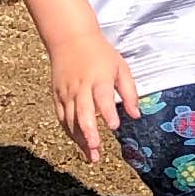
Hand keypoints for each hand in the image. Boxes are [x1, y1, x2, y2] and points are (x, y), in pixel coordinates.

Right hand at [52, 22, 139, 160]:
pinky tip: (79, 143)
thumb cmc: (100, 54)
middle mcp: (81, 87)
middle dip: (89, 133)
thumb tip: (137, 115)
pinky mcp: (57, 96)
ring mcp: (66, 92)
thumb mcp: (120, 67)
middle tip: (96, 150)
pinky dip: (70, 132)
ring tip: (91, 156)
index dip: (108, 112)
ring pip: (71, 120)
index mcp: (99, 78)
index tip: (115, 126)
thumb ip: (129, 91)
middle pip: (83, 112)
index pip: (102, 97)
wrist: (70, 39)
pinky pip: (63, 118)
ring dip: (80, 139)